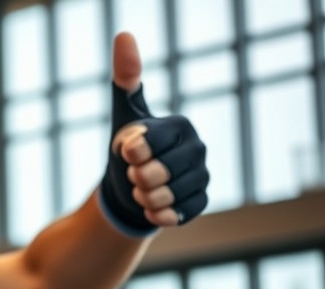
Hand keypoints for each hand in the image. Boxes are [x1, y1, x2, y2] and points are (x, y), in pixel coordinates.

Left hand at [99, 32, 208, 235]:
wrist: (134, 185)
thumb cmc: (129, 145)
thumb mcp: (123, 111)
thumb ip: (125, 77)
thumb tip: (124, 35)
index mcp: (180, 126)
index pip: (146, 146)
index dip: (130, 155)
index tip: (128, 152)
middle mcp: (198, 149)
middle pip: (155, 175)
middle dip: (135, 178)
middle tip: (134, 173)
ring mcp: (202, 176)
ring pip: (166, 197)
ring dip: (144, 198)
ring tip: (141, 189)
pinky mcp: (201, 202)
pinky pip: (178, 215)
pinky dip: (159, 216)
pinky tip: (152, 208)